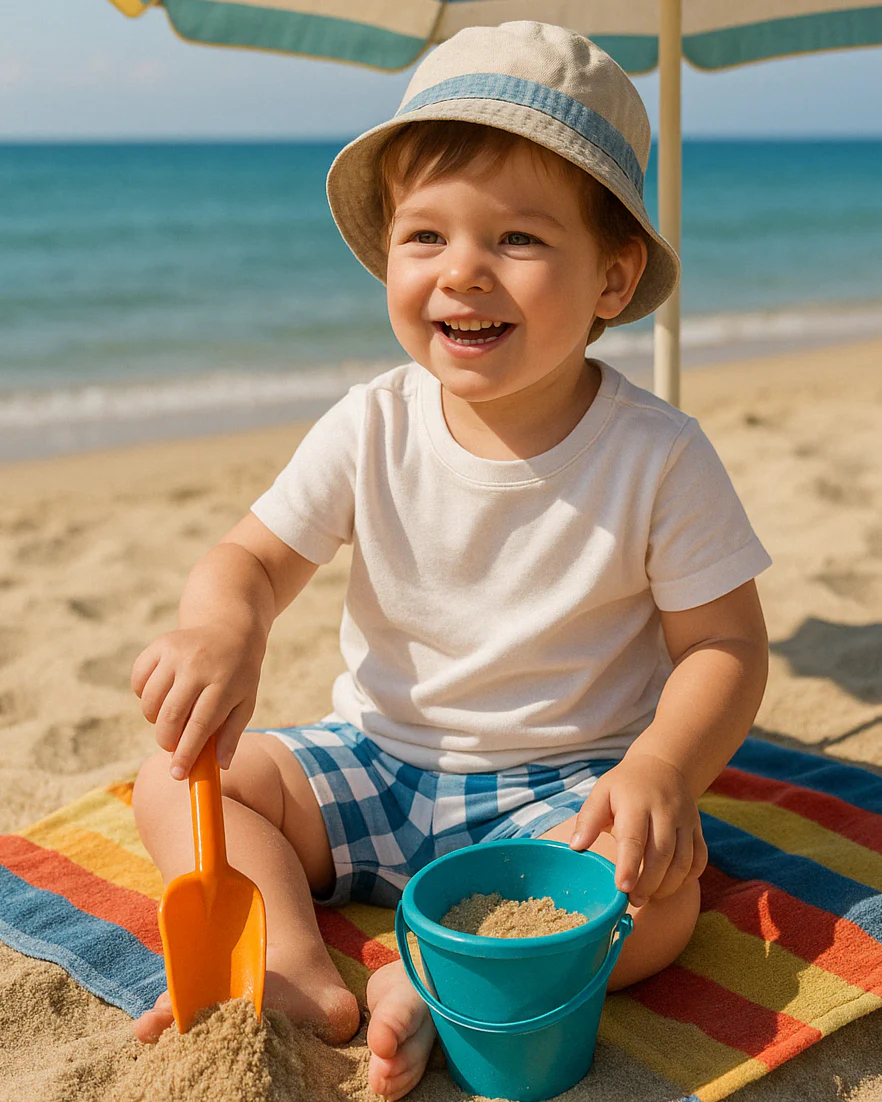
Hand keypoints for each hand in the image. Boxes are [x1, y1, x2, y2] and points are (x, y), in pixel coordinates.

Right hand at [131, 625, 264, 779]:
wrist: (230, 628)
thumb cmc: (239, 674)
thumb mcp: (245, 701)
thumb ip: (232, 734)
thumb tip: (220, 766)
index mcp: (224, 683)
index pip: (200, 725)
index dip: (186, 753)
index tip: (177, 774)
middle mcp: (198, 666)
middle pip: (171, 716)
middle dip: (167, 741)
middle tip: (172, 746)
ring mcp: (176, 653)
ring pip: (150, 701)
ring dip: (155, 720)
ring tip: (171, 718)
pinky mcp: (159, 645)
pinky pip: (139, 681)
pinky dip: (144, 695)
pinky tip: (162, 694)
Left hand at [569, 753, 706, 907]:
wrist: (662, 765)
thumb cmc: (625, 785)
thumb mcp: (601, 792)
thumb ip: (588, 819)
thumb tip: (575, 846)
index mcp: (636, 803)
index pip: (634, 838)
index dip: (629, 865)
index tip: (622, 888)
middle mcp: (665, 812)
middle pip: (662, 855)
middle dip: (648, 883)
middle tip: (632, 900)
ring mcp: (685, 820)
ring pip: (683, 861)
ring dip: (668, 886)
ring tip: (648, 896)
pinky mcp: (697, 828)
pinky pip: (699, 859)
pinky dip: (688, 878)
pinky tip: (670, 885)